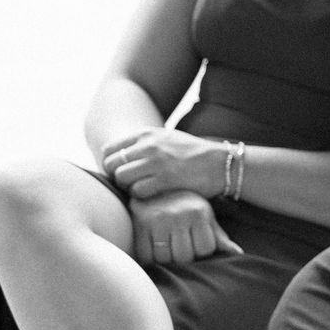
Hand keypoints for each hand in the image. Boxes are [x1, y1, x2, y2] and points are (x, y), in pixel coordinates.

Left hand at [104, 127, 224, 199]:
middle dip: (116, 178)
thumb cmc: (193, 155)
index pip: (109, 149)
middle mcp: (148, 145)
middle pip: (111, 164)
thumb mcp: (166, 139)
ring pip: (122, 177)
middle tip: (129, 185)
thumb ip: (143, 145)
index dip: (110, 164)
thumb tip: (119, 157)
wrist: (220, 163)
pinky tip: (152, 195)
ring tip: (141, 190)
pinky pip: (137, 190)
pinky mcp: (166, 178)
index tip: (121, 173)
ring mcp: (157, 161)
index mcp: (146, 134)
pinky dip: (140, 196)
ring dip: (127, 188)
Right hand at [128, 190, 241, 265]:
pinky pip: (145, 255)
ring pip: (164, 258)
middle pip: (184, 256)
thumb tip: (237, 253)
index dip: (201, 252)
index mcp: (197, 213)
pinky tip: (153, 252)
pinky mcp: (139, 225)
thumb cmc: (186, 207)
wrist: (156, 188)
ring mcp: (156, 220)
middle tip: (179, 250)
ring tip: (167, 250)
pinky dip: (149, 259)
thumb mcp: (205, 218)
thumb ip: (219, 237)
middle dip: (183, 258)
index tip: (195, 245)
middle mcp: (177, 215)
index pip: (204, 249)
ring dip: (166, 261)